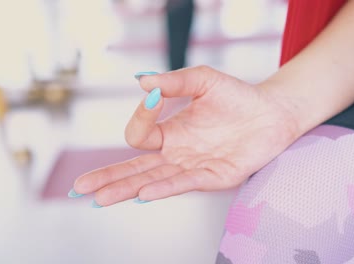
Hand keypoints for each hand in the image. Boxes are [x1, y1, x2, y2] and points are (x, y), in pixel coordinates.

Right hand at [72, 66, 299, 205]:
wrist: (273, 112)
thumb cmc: (237, 97)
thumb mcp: (202, 79)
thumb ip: (173, 81)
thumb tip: (140, 80)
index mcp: (171, 132)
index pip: (140, 135)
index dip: (141, 115)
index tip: (153, 95)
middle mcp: (178, 154)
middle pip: (136, 169)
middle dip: (108, 178)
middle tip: (80, 189)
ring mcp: (194, 167)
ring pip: (153, 181)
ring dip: (127, 189)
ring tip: (100, 198)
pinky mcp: (215, 176)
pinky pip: (186, 183)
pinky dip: (165, 187)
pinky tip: (144, 192)